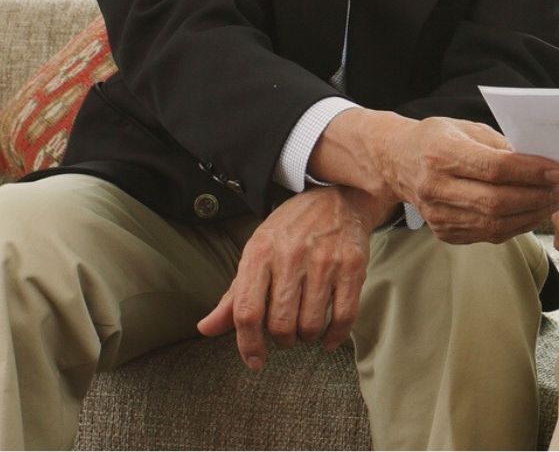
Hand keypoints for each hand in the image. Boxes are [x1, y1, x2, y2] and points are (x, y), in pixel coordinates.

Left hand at [195, 185, 393, 370]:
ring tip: (305, 328)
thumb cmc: (292, 229)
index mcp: (259, 252)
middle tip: (285, 336)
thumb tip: (205, 328)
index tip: (254, 361)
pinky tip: (329, 338)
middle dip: (281, 340)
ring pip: (311, 324)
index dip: (248, 344)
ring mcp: (324, 261)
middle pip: (280, 323)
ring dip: (306, 337)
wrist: (340, 197)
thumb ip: (233, 294)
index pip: (247, 311)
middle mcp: (291, 255)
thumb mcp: (257, 251)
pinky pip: (344, 316)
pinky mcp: (353, 266)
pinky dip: (335, 336)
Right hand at [378, 116, 558, 243]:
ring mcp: (438, 215)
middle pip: (497, 201)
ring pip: (495, 224)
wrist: (397, 162)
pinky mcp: (444, 233)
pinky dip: (516, 226)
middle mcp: (436, 187)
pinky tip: (531, 213)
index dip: (530, 172)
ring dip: (532, 215)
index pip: (494, 168)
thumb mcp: (466, 128)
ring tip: (552, 203)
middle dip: (537, 197)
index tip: (556, 171)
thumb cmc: (436, 139)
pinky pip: (488, 235)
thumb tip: (539, 163)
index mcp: (441, 153)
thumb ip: (500, 145)